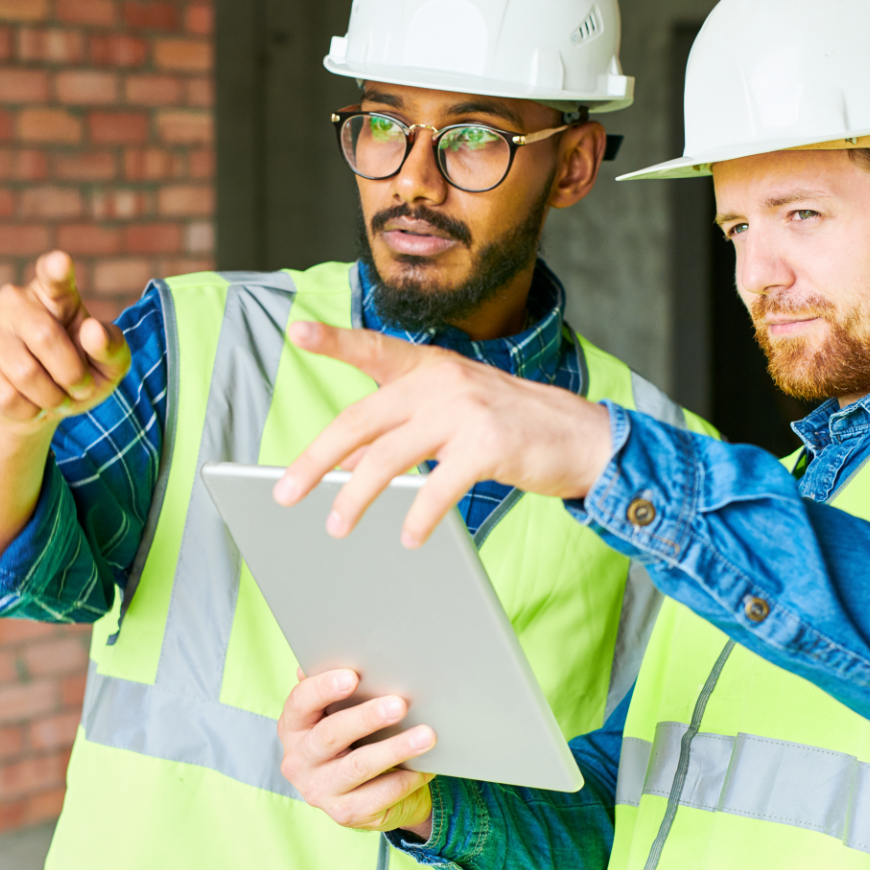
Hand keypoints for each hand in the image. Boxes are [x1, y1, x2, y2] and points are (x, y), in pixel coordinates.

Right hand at [0, 250, 130, 439]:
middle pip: (45, 337)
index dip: (56, 269)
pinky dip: (29, 411)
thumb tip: (92, 332)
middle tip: (80, 387)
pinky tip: (30, 404)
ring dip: (51, 398)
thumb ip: (111, 346)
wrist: (38, 409)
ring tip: (56, 398)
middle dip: (71, 374)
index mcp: (54, 294)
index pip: (53, 274)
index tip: (62, 263)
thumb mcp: (108, 366)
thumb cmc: (78, 375)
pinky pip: (5, 397)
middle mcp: (14, 301)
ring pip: (24, 373)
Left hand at [272, 322, 613, 546]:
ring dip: (356, 496)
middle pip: (362, 419)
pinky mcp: (489, 444)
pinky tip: (409, 537)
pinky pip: (439, 485)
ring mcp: (466, 410)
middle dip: (318, 459)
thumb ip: (401, 433)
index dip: (334, 341)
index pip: (374, 350)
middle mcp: (442, 381)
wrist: (582, 438)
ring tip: (336, 526)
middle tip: (286, 492)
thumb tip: (349, 462)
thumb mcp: (451, 419)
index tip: (298, 332)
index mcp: (430, 368)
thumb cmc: (510, 429)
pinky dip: (419, 516)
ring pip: (389, 456)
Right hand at [278, 669, 435, 837]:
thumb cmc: (355, 741)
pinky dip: (406, 778)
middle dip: (366, 717)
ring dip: (395, 748)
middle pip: (330, 735)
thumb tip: (346, 650)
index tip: (352, 676)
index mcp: (293, 727)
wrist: (367, 795)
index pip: (300, 703)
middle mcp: (299, 760)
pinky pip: (380, 794)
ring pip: (359, 766)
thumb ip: (339, 691)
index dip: (323, 688)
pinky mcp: (344, 814)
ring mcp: (319, 790)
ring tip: (426, 735)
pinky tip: (426, 766)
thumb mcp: (340, 715)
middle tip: (399, 704)